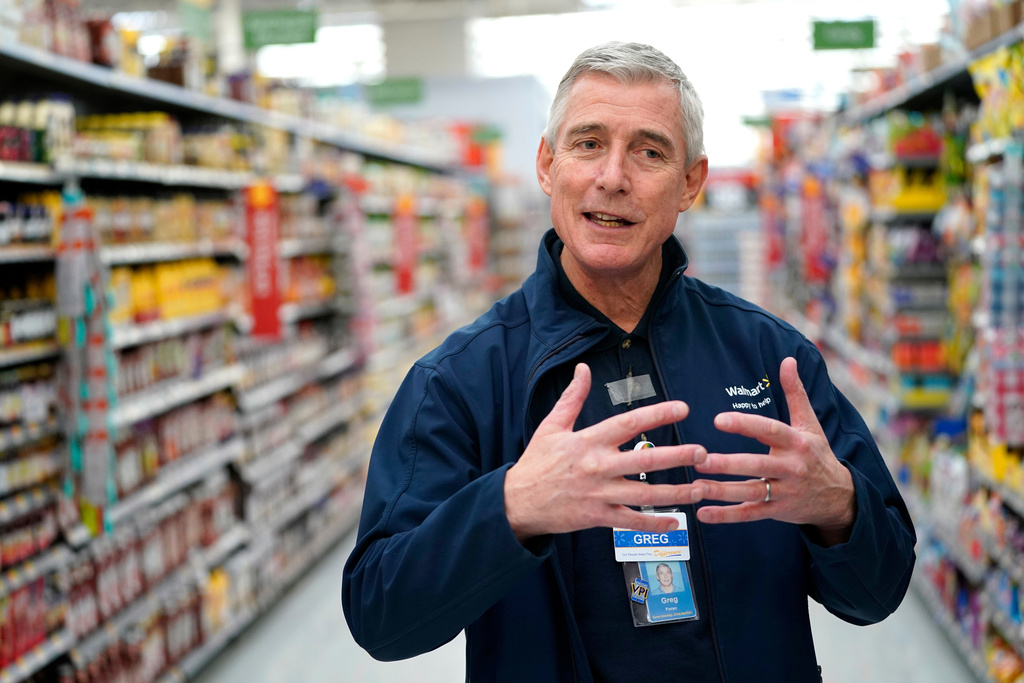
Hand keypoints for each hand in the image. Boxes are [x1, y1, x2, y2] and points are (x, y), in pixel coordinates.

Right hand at [505, 363, 706, 541]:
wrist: (516, 501)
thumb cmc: (536, 462)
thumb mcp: (551, 426)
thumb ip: (572, 397)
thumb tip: (583, 368)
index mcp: (588, 441)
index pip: (628, 423)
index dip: (657, 414)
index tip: (682, 408)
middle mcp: (597, 466)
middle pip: (645, 460)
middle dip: (678, 456)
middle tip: (703, 452)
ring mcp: (599, 494)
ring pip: (644, 494)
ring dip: (676, 492)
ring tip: (700, 488)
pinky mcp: (597, 517)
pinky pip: (630, 521)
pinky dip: (653, 523)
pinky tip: (675, 521)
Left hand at [693, 357, 854, 545]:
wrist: (839, 497)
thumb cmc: (817, 454)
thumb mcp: (810, 423)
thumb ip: (795, 393)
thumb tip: (787, 360)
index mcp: (796, 443)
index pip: (769, 431)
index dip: (744, 425)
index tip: (719, 420)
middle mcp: (791, 468)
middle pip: (757, 465)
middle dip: (728, 463)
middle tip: (700, 458)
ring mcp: (784, 492)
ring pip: (751, 492)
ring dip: (722, 491)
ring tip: (695, 485)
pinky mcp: (777, 512)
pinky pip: (749, 514)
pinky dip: (726, 516)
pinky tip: (703, 513)